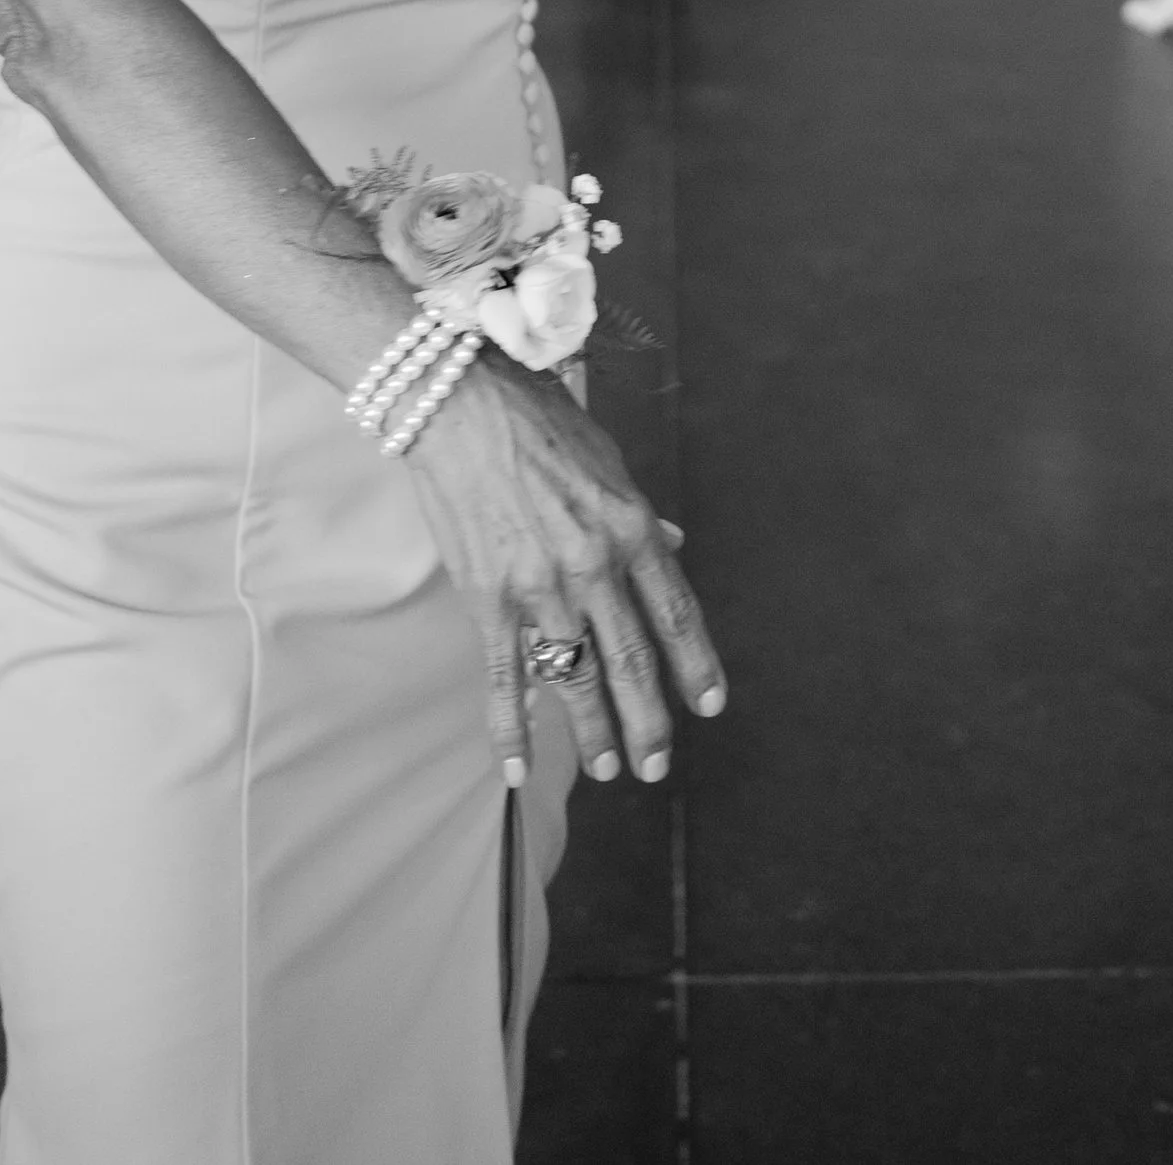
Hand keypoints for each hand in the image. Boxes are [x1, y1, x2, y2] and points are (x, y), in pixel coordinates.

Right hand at [407, 356, 725, 785]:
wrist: (462, 402)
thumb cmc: (540, 424)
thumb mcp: (609, 462)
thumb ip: (639, 514)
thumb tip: (673, 543)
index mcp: (631, 525)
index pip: (676, 612)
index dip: (697, 665)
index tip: (710, 706)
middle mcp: (593, 563)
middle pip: (632, 660)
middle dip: (648, 722)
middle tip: (657, 765)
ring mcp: (539, 586)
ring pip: (574, 679)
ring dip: (592, 731)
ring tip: (605, 769)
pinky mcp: (487, 598)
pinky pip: (504, 678)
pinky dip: (510, 731)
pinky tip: (517, 769)